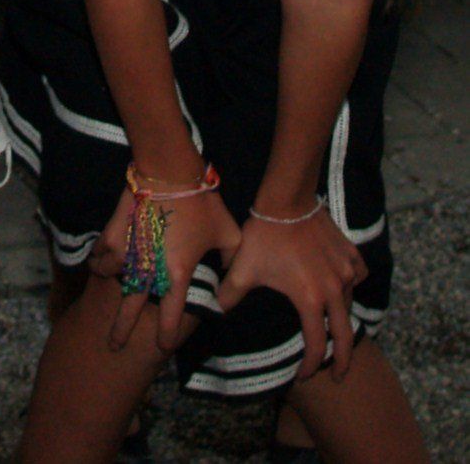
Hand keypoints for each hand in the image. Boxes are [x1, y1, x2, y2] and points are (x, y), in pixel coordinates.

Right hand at [91, 183, 241, 355]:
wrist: (169, 170)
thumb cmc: (201, 202)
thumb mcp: (227, 232)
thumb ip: (229, 258)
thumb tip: (228, 271)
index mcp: (178, 274)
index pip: (171, 315)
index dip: (167, 335)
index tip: (163, 345)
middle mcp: (149, 269)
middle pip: (131, 308)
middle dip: (122, 330)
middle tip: (114, 346)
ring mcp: (127, 251)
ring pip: (111, 279)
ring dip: (110, 287)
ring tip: (107, 293)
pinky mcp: (114, 231)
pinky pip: (101, 254)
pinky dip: (99, 261)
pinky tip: (99, 263)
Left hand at [217, 206, 366, 380]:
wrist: (286, 200)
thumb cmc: (264, 235)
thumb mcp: (243, 267)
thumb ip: (230, 293)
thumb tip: (217, 309)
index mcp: (310, 300)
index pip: (317, 345)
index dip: (312, 365)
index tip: (305, 375)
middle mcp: (334, 290)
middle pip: (345, 335)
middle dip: (344, 360)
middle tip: (341, 375)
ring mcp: (346, 271)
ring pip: (350, 304)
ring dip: (344, 319)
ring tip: (336, 328)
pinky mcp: (350, 254)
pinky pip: (358, 277)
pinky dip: (352, 286)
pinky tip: (344, 288)